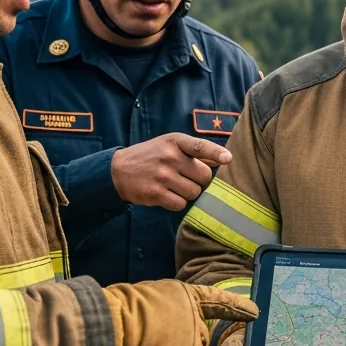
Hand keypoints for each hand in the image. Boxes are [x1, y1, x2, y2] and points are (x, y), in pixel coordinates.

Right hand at [102, 280, 257, 345]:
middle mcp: (194, 318)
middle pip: (196, 342)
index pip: (215, 301)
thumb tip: (158, 336)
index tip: (256, 312)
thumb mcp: (144, 303)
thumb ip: (162, 315)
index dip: (236, 307)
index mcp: (183, 295)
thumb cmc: (115, 314)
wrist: (111, 328)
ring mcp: (194, 342)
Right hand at [111, 133, 230, 209]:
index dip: (216, 153)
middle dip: (199, 180)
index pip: (199, 146)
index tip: (228, 159)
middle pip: (204, 176)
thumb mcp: (170, 145)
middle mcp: (169, 156)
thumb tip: (223, 158)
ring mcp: (162, 175)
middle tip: (185, 177)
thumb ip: (196, 151)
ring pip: (194, 192)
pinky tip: (166, 194)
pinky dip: (177, 202)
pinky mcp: (155, 193)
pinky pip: (181, 204)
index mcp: (175, 141)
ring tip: (174, 185)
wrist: (117, 171)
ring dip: (188, 193)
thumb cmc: (151, 156)